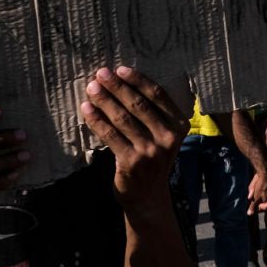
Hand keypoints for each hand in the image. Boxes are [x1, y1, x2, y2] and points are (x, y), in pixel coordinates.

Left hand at [80, 67, 186, 209]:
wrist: (148, 196)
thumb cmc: (153, 160)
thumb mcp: (163, 136)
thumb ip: (154, 116)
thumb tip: (124, 86)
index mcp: (180, 125)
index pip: (158, 96)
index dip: (138, 81)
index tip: (120, 70)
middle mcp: (168, 136)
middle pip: (139, 104)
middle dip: (117, 87)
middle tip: (101, 74)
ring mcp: (151, 150)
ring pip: (123, 118)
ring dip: (104, 100)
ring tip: (91, 88)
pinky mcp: (131, 161)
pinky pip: (110, 135)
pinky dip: (96, 120)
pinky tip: (87, 110)